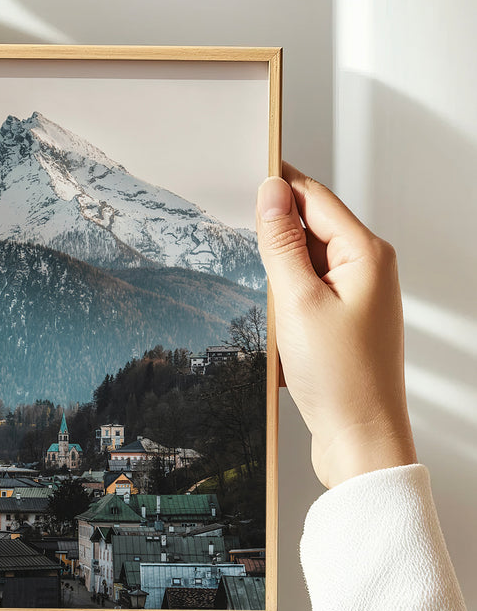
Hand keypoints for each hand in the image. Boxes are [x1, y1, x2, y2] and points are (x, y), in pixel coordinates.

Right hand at [256, 163, 416, 488]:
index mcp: (366, 255)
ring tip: (267, 305)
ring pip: (304, 262)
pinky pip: (306, 292)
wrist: (360, 439)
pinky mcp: (343, 320)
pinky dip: (284, 301)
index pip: (314, 198)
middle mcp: (368, 269)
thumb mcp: (297, 302)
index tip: (243, 170)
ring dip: (277, 275)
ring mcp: (357, 296)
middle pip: (310, 227)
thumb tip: (272, 193)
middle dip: (274, 235)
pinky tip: (275, 326)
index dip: (278, 184)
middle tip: (242, 247)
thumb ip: (282, 243)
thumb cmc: (340, 378)